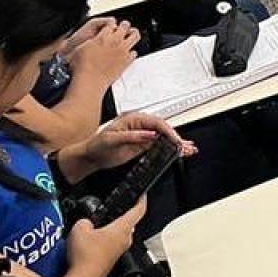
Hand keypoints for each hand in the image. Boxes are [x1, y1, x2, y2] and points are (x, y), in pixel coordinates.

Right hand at [65, 196, 145, 276]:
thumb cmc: (85, 256)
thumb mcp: (80, 227)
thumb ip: (86, 219)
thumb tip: (86, 223)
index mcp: (123, 228)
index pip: (139, 210)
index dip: (141, 199)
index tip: (142, 195)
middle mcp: (125, 239)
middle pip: (127, 222)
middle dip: (118, 216)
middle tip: (109, 210)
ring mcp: (119, 251)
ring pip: (117, 234)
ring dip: (108, 229)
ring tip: (92, 227)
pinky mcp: (110, 259)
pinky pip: (109, 245)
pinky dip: (101, 241)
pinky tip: (88, 243)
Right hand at [68, 20, 139, 83]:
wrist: (90, 80)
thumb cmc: (82, 67)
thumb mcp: (80, 49)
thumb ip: (90, 41)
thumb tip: (93, 39)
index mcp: (103, 37)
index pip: (111, 23)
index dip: (111, 24)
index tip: (110, 26)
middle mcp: (115, 41)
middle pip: (125, 25)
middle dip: (123, 25)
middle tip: (122, 27)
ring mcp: (123, 50)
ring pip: (135, 35)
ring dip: (133, 34)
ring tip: (131, 34)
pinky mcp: (127, 60)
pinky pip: (134, 53)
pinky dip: (131, 52)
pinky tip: (128, 53)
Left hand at [74, 112, 194, 178]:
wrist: (89, 157)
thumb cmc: (96, 145)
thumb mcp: (112, 139)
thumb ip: (132, 136)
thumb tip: (149, 134)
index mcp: (134, 119)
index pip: (156, 123)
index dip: (167, 131)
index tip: (174, 139)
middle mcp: (140, 126)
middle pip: (163, 129)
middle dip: (176, 137)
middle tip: (184, 146)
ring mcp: (142, 136)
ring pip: (164, 137)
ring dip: (176, 143)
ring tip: (187, 148)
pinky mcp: (142, 145)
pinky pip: (159, 145)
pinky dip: (169, 148)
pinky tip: (178, 150)